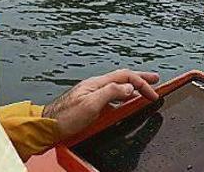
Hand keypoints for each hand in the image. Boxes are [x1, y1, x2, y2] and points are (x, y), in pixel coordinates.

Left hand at [41, 69, 159, 138]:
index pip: (125, 76)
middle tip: (156, 80)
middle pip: (123, 78)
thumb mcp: (91, 104)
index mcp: (97, 83)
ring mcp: (92, 94)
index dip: (142, 82)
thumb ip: (111, 93)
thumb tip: (130, 87)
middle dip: (141, 78)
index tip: (154, 93)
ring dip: (133, 87)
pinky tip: (124, 104)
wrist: (46, 126)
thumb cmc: (65, 117)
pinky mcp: (89, 104)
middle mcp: (95, 86)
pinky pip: (111, 97)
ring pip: (118, 87)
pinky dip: (123, 97)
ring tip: (143, 91)